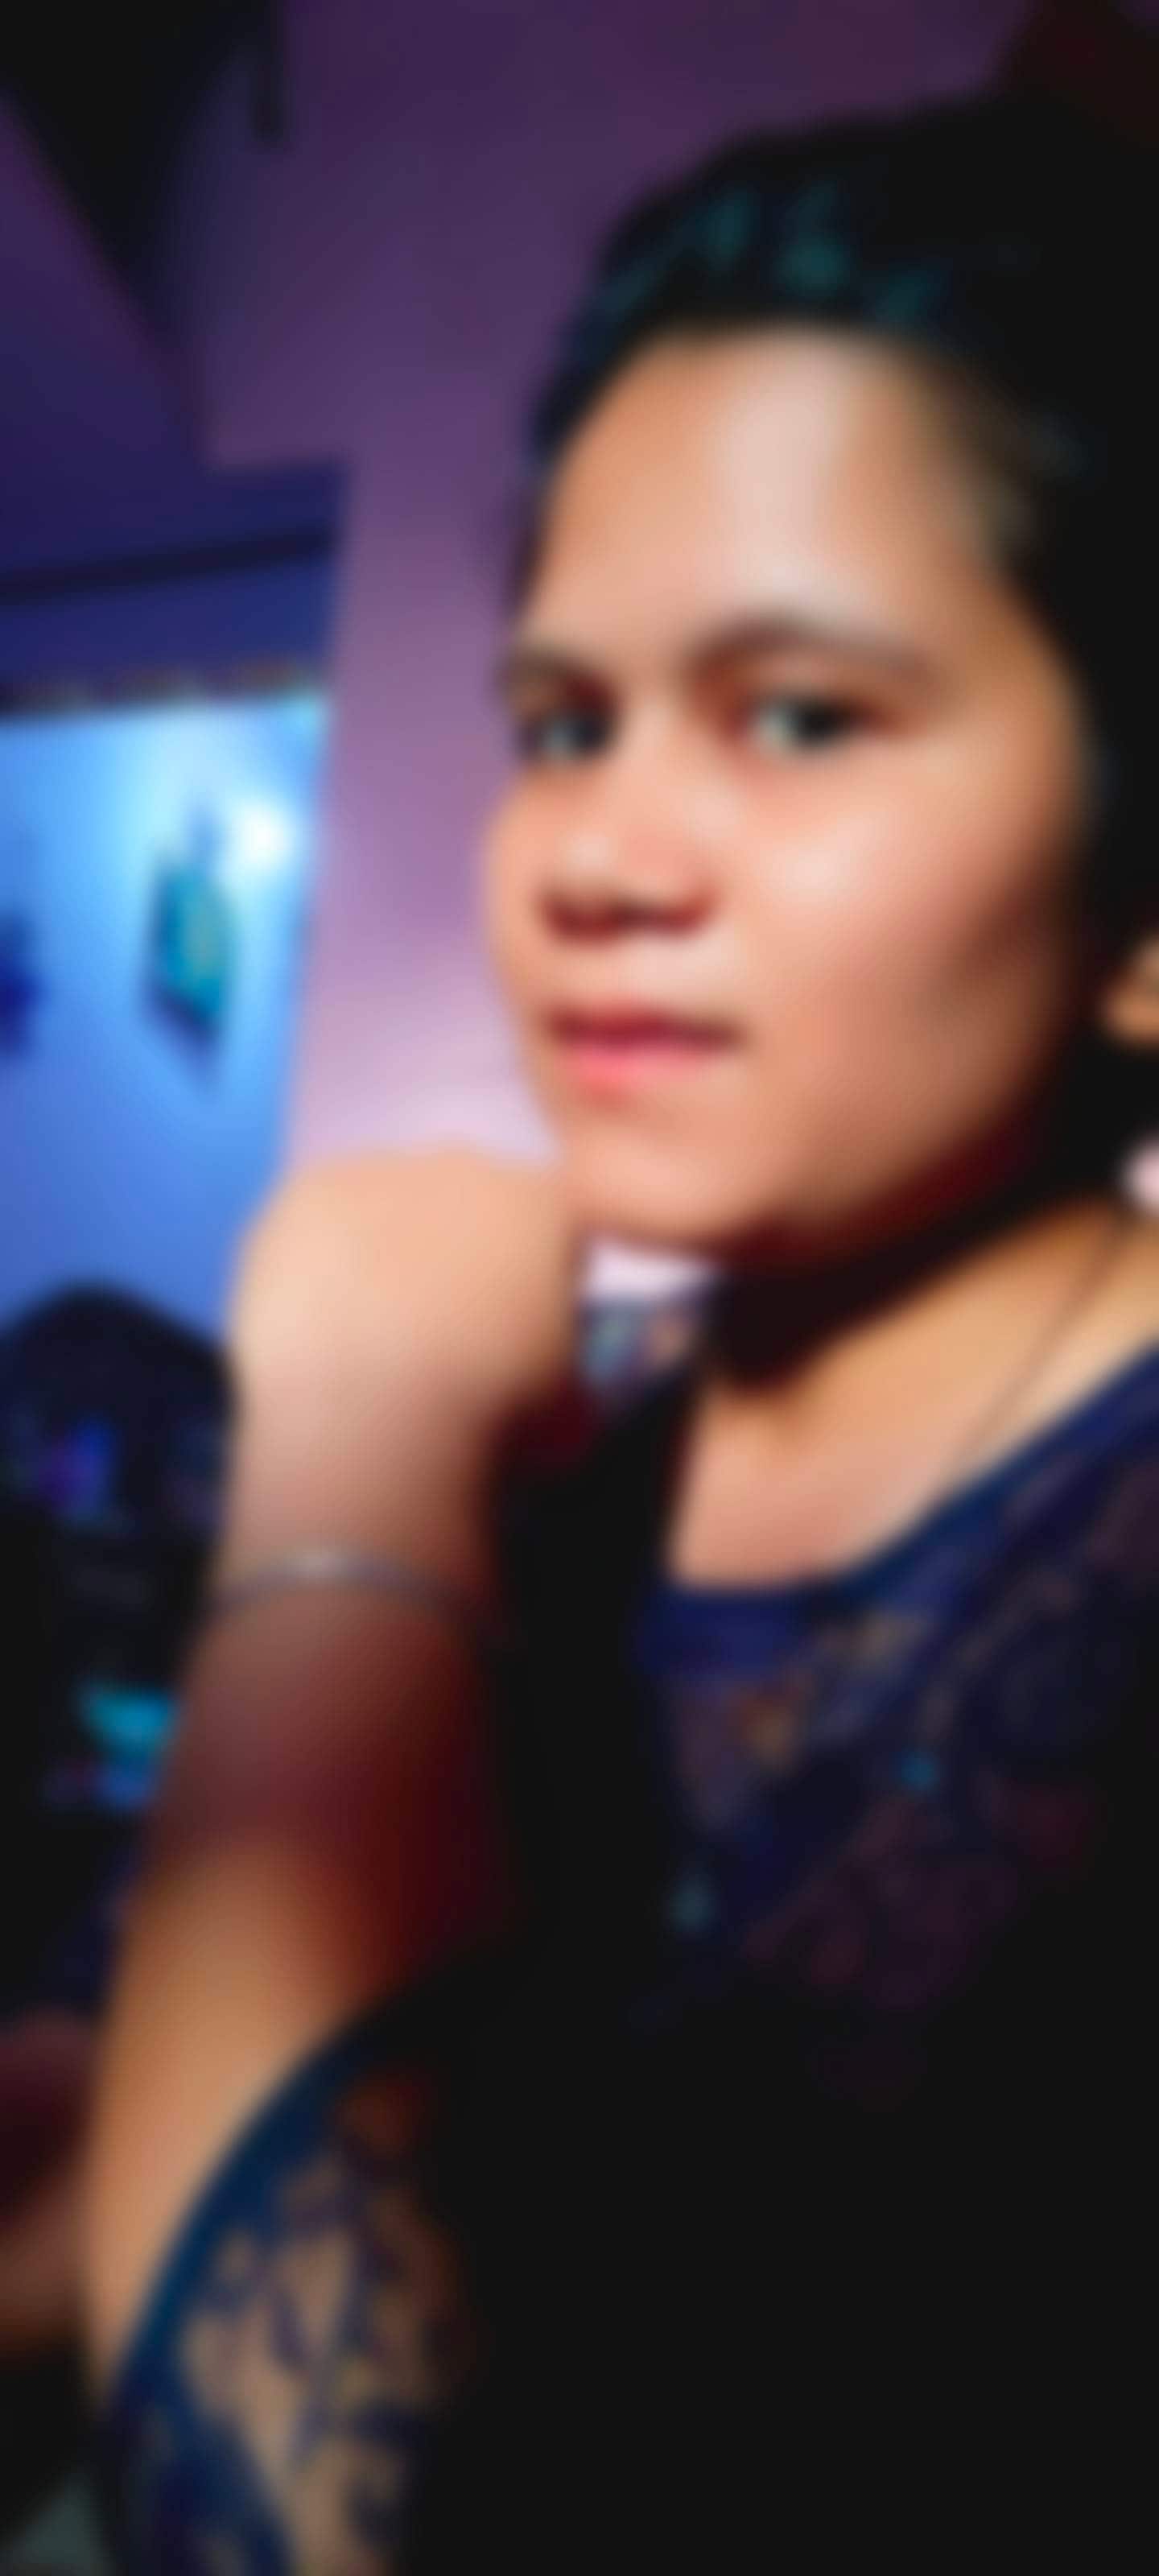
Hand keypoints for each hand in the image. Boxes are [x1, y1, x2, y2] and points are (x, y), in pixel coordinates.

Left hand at [224, 1148, 593, 1570]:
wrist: (370, 1410)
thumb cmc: (486, 1406)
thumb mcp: (565, 1400)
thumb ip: (562, 1362)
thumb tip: (554, 1378)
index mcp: (545, 1202)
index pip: (553, 1227)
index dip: (538, 1282)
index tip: (516, 1331)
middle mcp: (467, 1165)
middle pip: (468, 1202)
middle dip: (458, 1252)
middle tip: (439, 1331)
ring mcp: (381, 1169)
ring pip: (389, 1204)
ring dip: (385, 1249)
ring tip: (368, 1331)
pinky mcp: (307, 1191)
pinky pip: (320, 1219)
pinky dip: (319, 1258)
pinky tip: (316, 1317)